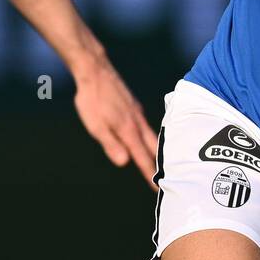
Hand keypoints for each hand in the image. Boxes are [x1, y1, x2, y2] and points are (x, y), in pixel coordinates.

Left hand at [72, 54, 159, 189]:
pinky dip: (152, 136)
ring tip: (162, 162)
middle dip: (160, 164)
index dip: (149, 173)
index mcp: (128, 130)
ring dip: (158, 150)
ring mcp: (138, 113)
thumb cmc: (92, 100)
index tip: (157, 187)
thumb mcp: (96, 125)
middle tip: (167, 178)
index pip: (141, 156)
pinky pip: (148, 126)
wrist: (96, 71)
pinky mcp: (135, 106)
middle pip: (153, 147)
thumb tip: (124, 162)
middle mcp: (137, 122)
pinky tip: (148, 137)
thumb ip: (111, 144)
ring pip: (152, 135)